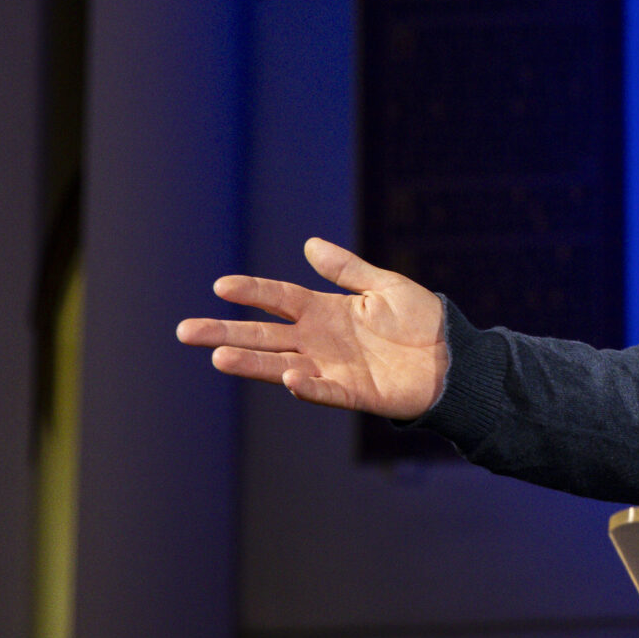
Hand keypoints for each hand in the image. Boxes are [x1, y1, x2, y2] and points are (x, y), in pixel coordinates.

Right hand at [176, 238, 448, 418]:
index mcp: (326, 312)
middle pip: (264, 335)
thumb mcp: (385, 286)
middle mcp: (320, 341)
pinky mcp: (354, 393)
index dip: (252, 293)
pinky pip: (324, 390)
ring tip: (218, 357)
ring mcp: (333, 368)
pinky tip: (286, 376)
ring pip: (281, 364)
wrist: (453, 357)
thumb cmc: (421, 321)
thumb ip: (347, 269)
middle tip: (185, 331)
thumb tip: (309, 244)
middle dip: (226, 333)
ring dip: (252, 363)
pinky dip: (306, 385)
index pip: (279, 300)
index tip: (221, 286)